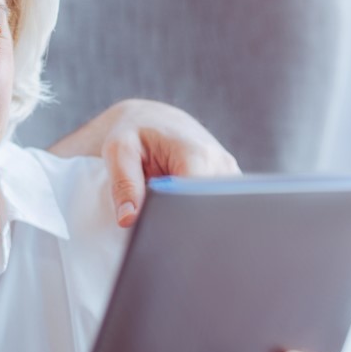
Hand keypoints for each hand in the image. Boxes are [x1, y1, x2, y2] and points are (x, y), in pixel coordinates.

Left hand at [49, 98, 238, 226]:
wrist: (155, 119)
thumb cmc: (135, 132)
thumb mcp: (119, 151)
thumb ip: (123, 184)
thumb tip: (128, 218)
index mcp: (197, 154)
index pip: (198, 201)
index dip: (178, 221)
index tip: (159, 232)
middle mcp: (222, 164)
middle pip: (211, 209)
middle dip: (184, 224)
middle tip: (158, 227)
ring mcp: (230, 175)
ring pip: (217, 211)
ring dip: (193, 219)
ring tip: (167, 213)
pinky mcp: (231, 183)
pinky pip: (219, 206)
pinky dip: (199, 213)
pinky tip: (179, 210)